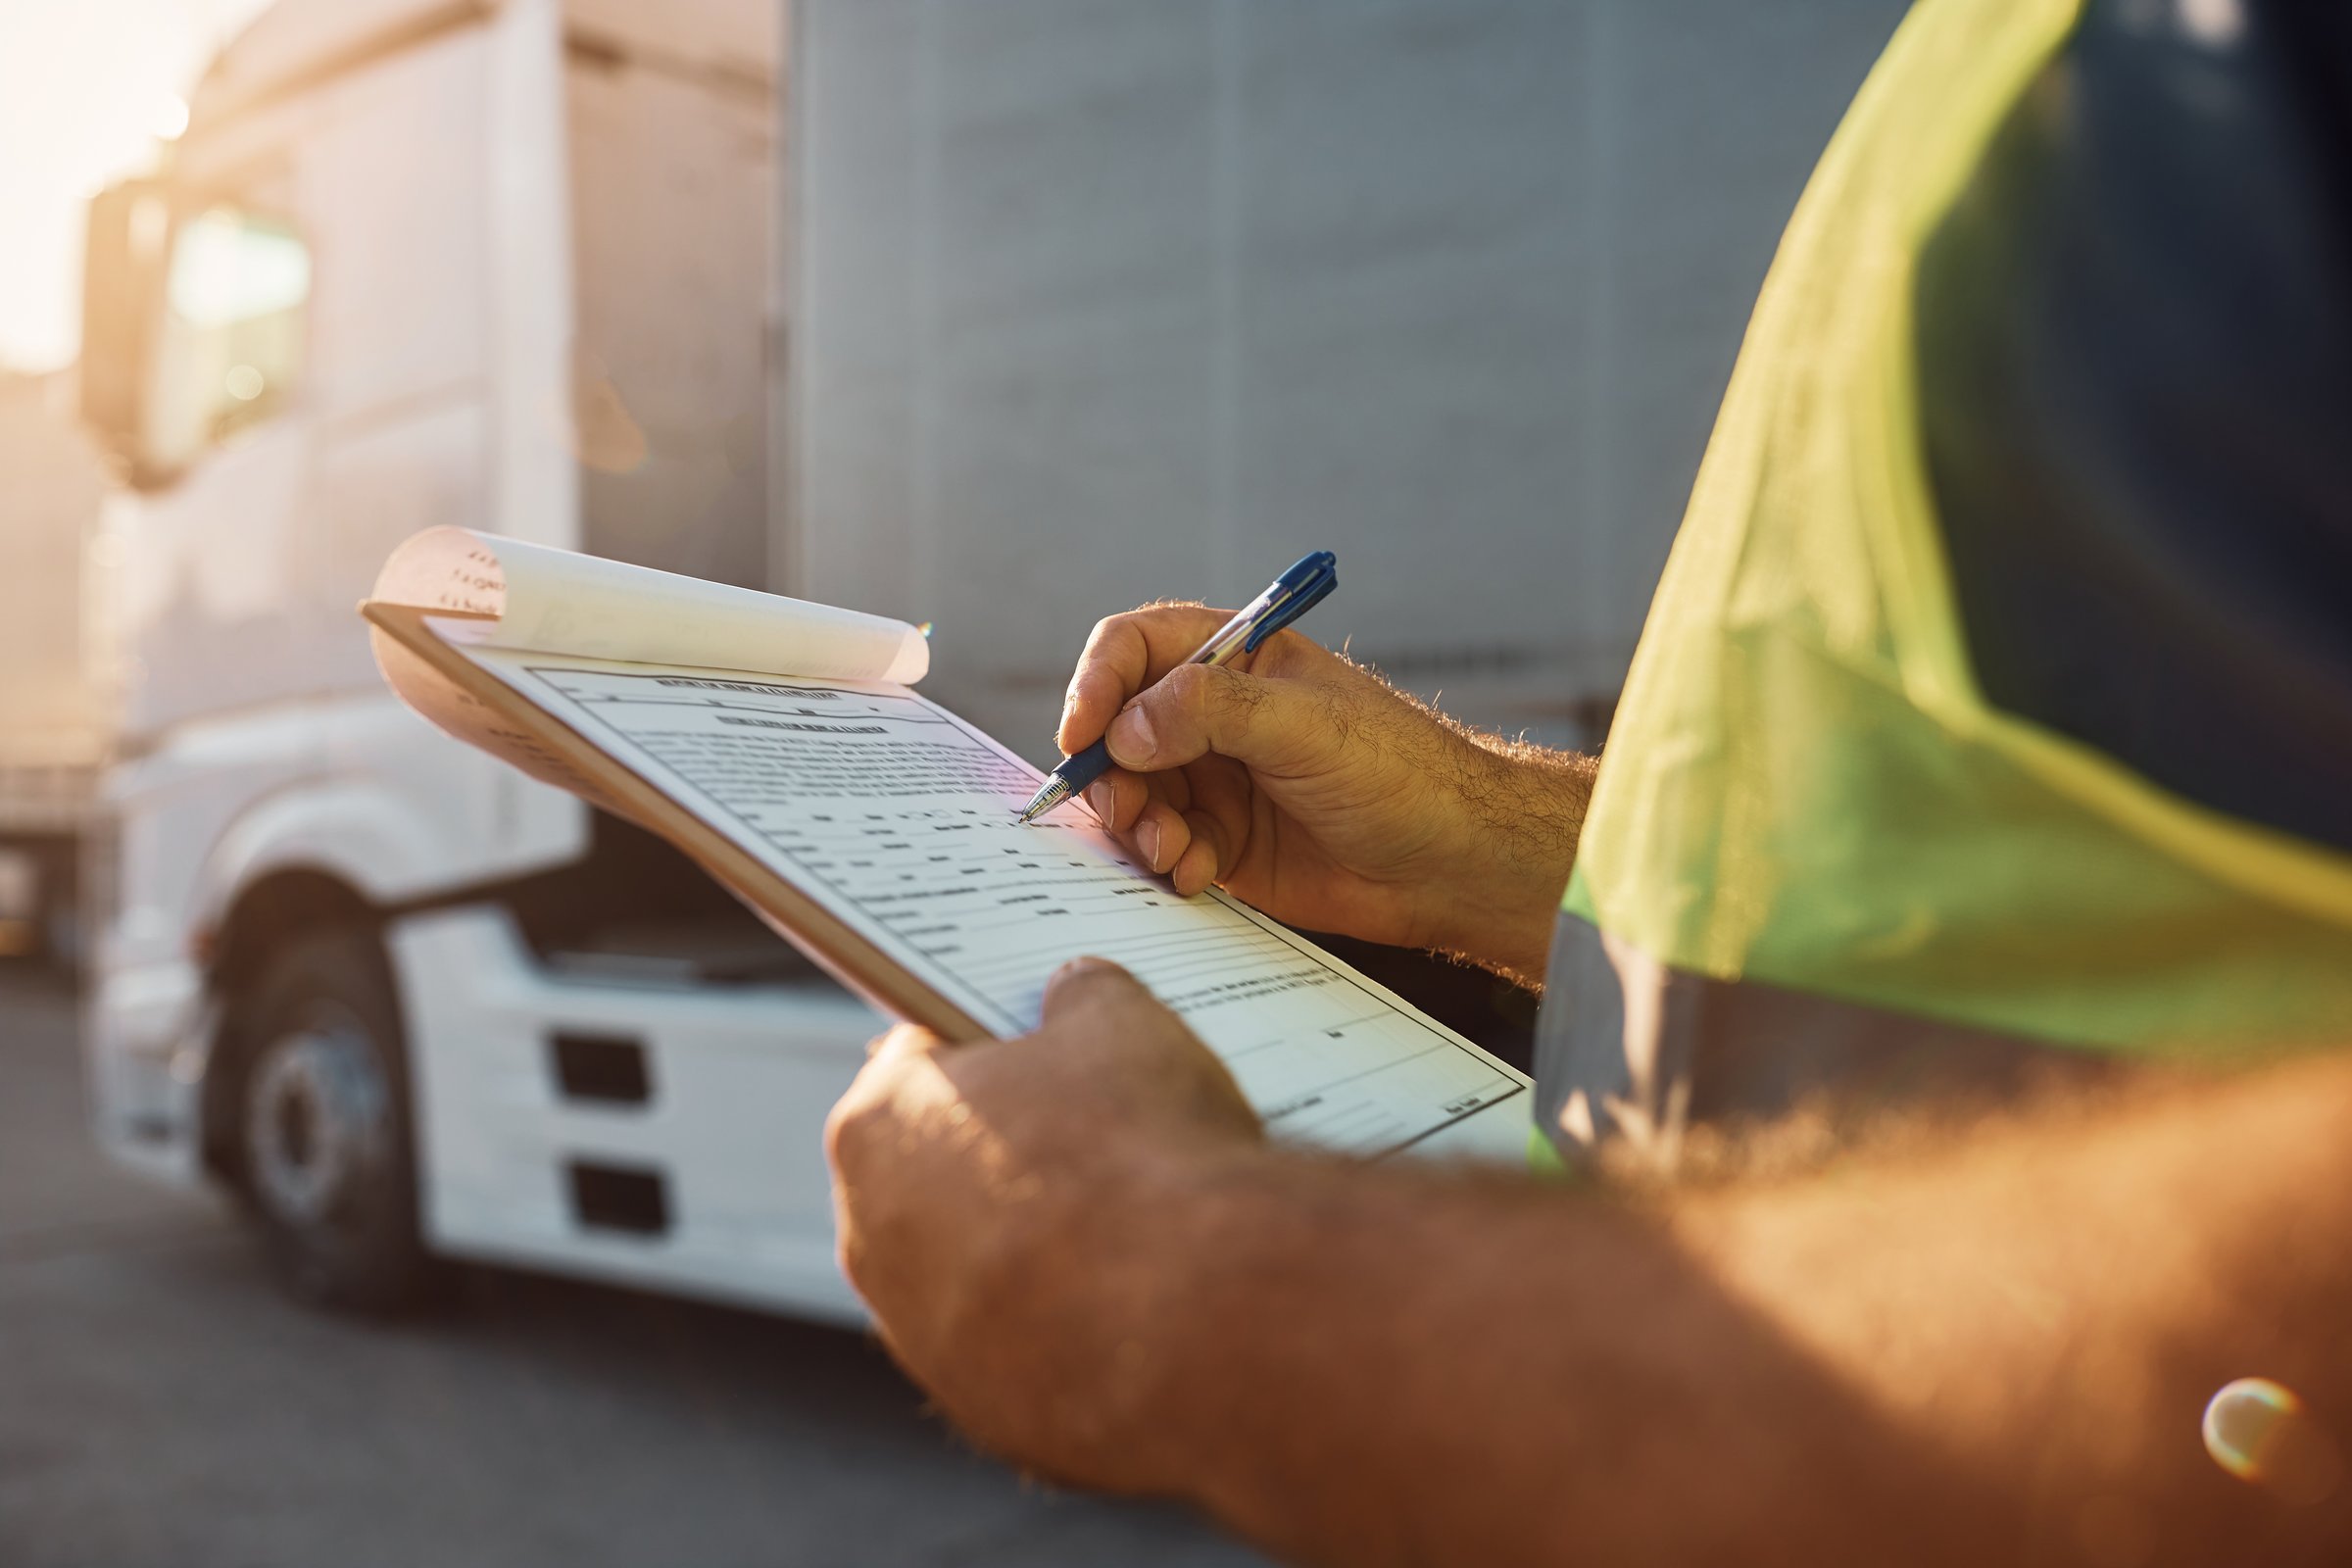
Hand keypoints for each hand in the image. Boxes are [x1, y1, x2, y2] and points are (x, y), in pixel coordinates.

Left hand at [825, 958, 1263, 1489]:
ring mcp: (925, 1339)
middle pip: (936, 1170)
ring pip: (974, 1273)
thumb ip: (1083, 996)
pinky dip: (1067, 1330)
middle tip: (1093, 1131)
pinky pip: (1022, 1353)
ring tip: (1129, 1224)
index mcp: (877, 1124)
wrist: (1201, 1316)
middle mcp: (872, 1238)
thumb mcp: (1122, 1023)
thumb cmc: (1142, 1154)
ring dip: (1031, 1250)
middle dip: (1004, 1149)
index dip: (985, 1043)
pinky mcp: (986, 1412)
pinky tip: (1139, 1304)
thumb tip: (1080, 991)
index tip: (1032, 1042)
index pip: (917, 1059)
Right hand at [1060, 605, 1593, 979]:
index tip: (1085, 736)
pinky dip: (1165, 863)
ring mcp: (1214, 780)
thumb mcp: (1306, 725)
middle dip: (1111, 774)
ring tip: (1173, 852)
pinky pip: (1161, 848)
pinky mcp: (1221, 842)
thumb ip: (1211, 713)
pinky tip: (1198, 875)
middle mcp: (1213, 717)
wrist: (1452, 863)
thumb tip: (1124, 729)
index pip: (1135, 649)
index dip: (1098, 685)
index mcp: (1236, 660)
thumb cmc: (1400, 773)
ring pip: (1131, 795)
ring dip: (1137, 825)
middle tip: (1131, 811)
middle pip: (1117, 730)